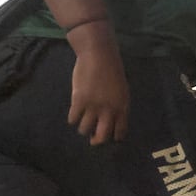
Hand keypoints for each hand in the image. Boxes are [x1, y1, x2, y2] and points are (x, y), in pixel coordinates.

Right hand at [66, 22, 128, 144]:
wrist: (99, 54)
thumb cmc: (112, 70)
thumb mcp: (122, 89)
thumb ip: (118, 106)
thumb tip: (110, 122)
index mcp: (122, 107)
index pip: (119, 132)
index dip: (113, 137)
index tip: (108, 137)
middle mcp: (109, 110)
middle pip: (101, 137)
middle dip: (96, 141)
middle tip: (92, 138)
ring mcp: (93, 106)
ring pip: (84, 130)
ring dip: (83, 128)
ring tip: (83, 120)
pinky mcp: (79, 101)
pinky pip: (72, 119)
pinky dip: (72, 118)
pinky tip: (75, 112)